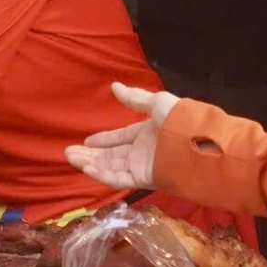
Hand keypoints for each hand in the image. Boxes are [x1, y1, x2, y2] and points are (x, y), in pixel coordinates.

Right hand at [64, 82, 179, 190]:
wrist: (197, 143)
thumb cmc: (179, 120)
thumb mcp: (157, 103)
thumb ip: (135, 98)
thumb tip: (114, 87)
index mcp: (145, 134)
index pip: (119, 138)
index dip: (103, 140)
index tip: (86, 141)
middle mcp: (141, 152)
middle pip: (111, 155)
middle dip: (90, 154)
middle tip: (69, 152)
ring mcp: (141, 166)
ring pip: (110, 167)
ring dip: (90, 163)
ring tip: (71, 158)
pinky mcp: (143, 179)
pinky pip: (119, 179)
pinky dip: (102, 175)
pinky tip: (86, 167)